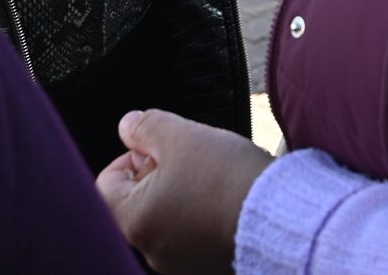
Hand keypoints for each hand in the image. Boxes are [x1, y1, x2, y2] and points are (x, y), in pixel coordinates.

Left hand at [97, 108, 271, 274]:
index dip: (132, 155)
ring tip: (215, 179)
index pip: (106, 183)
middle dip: (160, 174)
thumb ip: (146, 127)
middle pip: (138, 202)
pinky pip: (193, 238)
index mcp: (133, 221)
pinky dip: (203, 219)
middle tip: (192, 159)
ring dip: (182, 195)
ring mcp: (179, 264)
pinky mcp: (207, 268)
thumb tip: (128, 126)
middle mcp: (150, 251)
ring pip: (167, 219)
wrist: (281, 214)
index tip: (163, 147)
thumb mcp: (182, 136)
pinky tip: (226, 202)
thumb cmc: (227, 177)